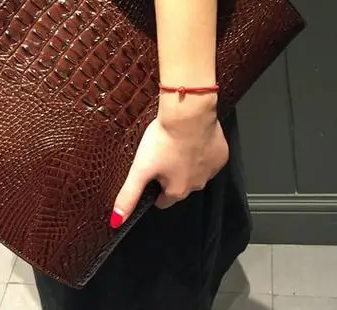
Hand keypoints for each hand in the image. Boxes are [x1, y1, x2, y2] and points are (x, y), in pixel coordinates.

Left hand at [110, 97, 228, 228]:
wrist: (189, 115)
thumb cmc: (164, 140)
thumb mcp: (140, 168)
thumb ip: (129, 195)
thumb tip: (116, 220)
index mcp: (177, 191)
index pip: (163, 201)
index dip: (154, 189)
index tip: (150, 176)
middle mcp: (197, 185)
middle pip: (180, 186)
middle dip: (170, 174)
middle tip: (161, 155)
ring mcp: (211, 170)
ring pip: (196, 172)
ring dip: (186, 163)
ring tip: (175, 145)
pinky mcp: (221, 154)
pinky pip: (210, 158)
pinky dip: (201, 151)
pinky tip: (192, 139)